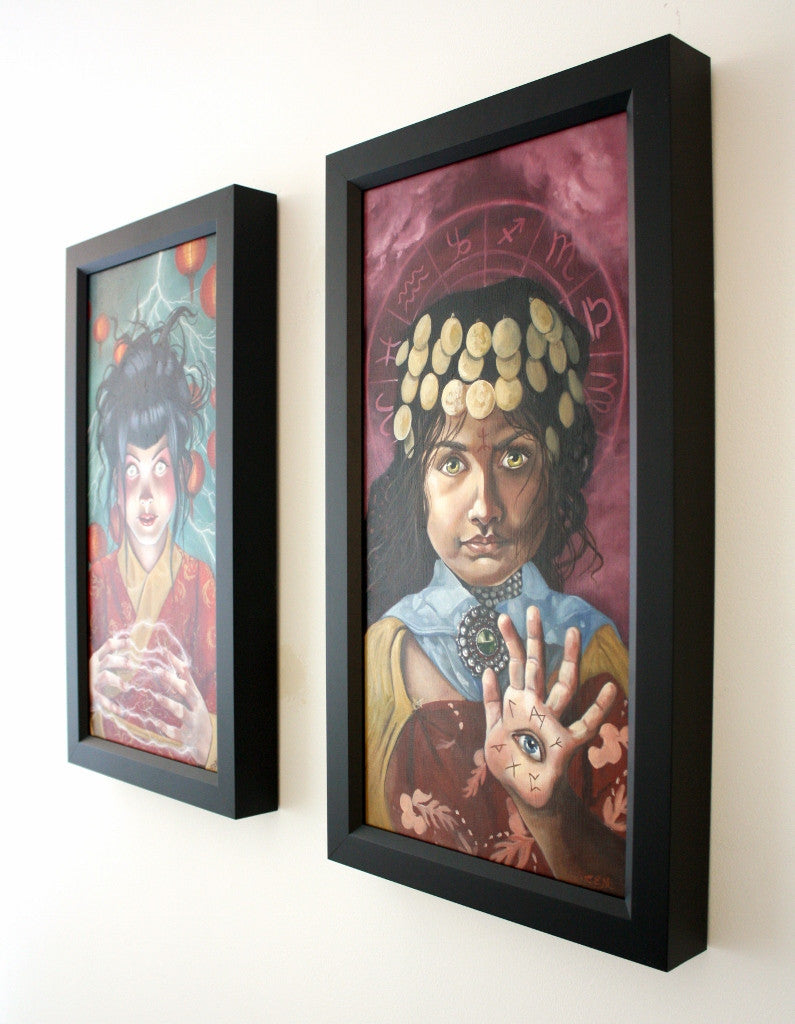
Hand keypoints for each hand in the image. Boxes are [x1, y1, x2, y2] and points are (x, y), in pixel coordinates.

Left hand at [89, 633, 211, 766]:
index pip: (187, 677)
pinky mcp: (187, 736)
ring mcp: (192, 722)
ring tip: (156, 696)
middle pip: (186, 691)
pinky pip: (175, 731)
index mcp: (196, 697)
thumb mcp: (193, 701)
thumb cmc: (197, 718)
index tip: (166, 652)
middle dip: (173, 681)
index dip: (177, 665)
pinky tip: (154, 722)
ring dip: (169, 703)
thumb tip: (173, 667)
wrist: (207, 743)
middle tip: (158, 671)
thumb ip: (183, 686)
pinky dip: (165, 727)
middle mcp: (196, 707)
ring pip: (181, 711)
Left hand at [482, 606, 615, 810]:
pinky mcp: (565, 742)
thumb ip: (490, 704)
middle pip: (536, 665)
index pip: (513, 665)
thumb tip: (487, 670)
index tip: (502, 616)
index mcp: (517, 703)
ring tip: (572, 631)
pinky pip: (585, 725)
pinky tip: (612, 688)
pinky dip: (599, 708)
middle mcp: (536, 706)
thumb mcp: (491, 733)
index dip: (509, 642)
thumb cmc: (510, 764)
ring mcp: (551, 720)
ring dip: (568, 658)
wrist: (526, 794)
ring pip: (563, 684)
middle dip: (533, 638)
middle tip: (532, 608)